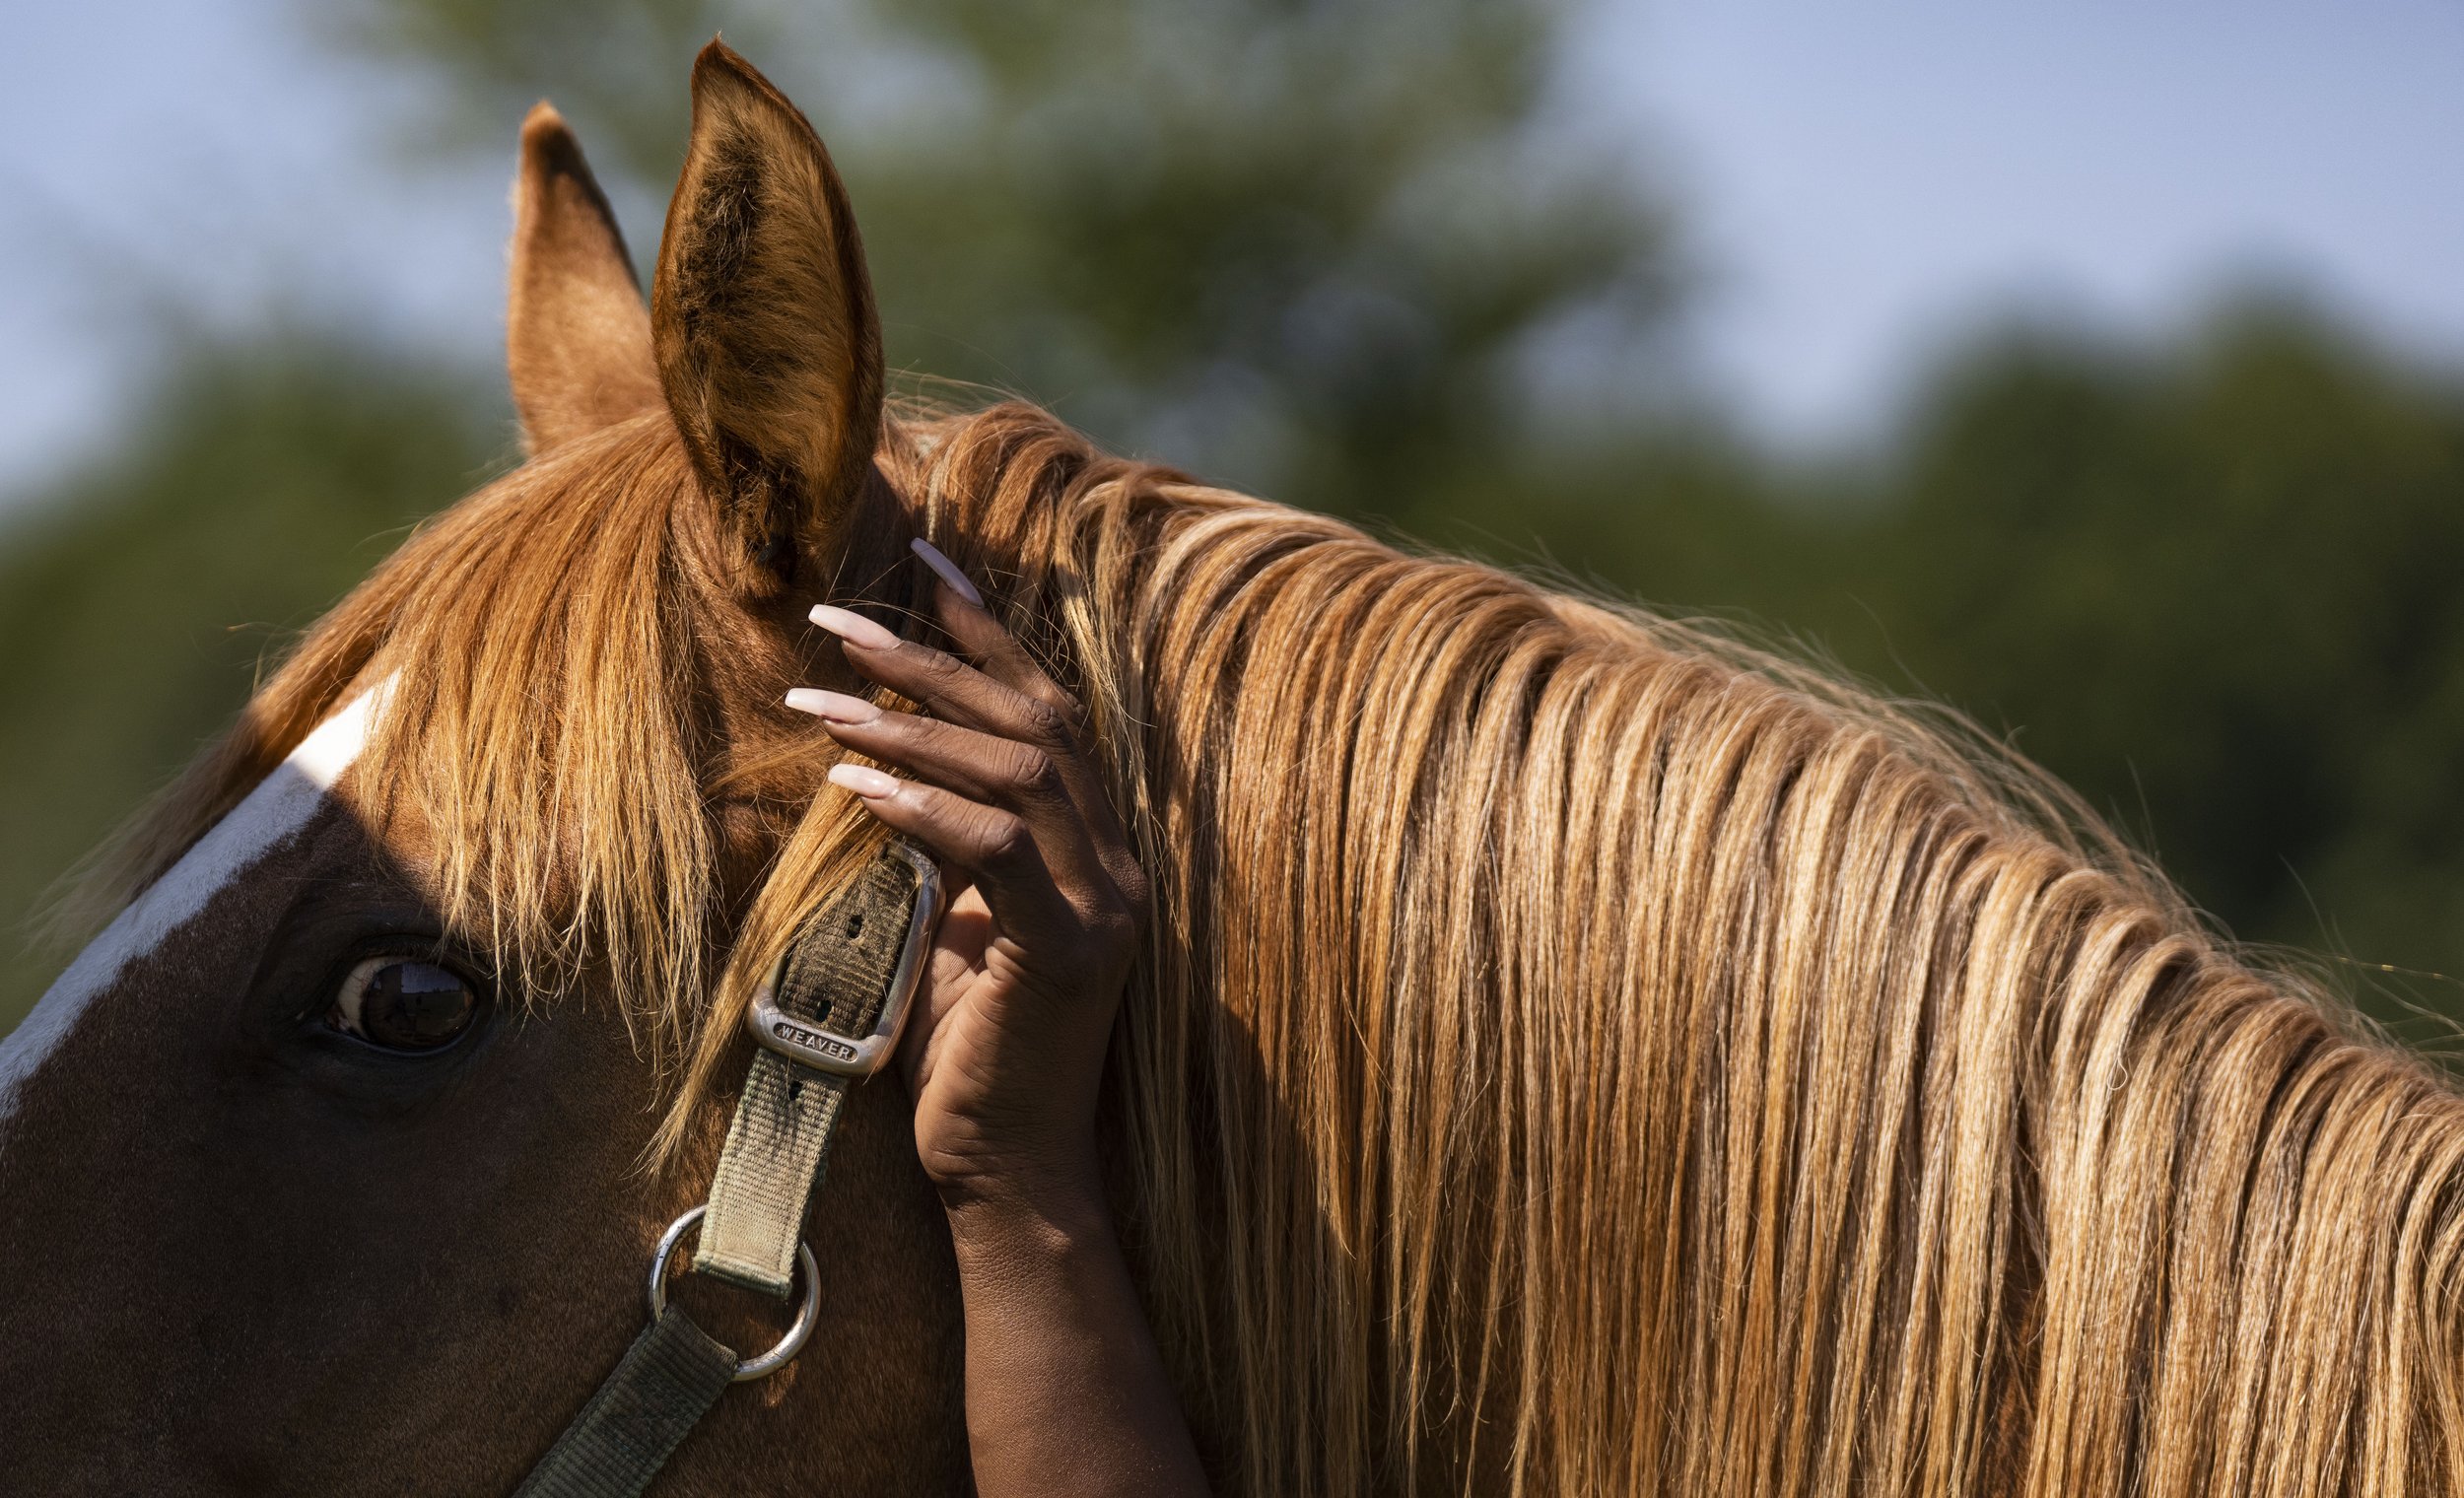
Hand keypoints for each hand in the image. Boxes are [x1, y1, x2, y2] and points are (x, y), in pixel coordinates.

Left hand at [787, 541, 1148, 1212]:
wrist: (1008, 1175)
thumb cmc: (968, 1056)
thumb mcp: (950, 928)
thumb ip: (941, 850)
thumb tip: (880, 769)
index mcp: (1099, 848)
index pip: (1048, 711)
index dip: (989, 632)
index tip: (922, 562)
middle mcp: (1117, 863)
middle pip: (1033, 721)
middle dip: (935, 657)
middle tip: (839, 618)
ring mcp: (1105, 905)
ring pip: (1013, 772)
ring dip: (908, 725)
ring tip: (817, 699)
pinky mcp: (1070, 949)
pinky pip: (997, 848)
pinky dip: (922, 805)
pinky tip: (851, 785)